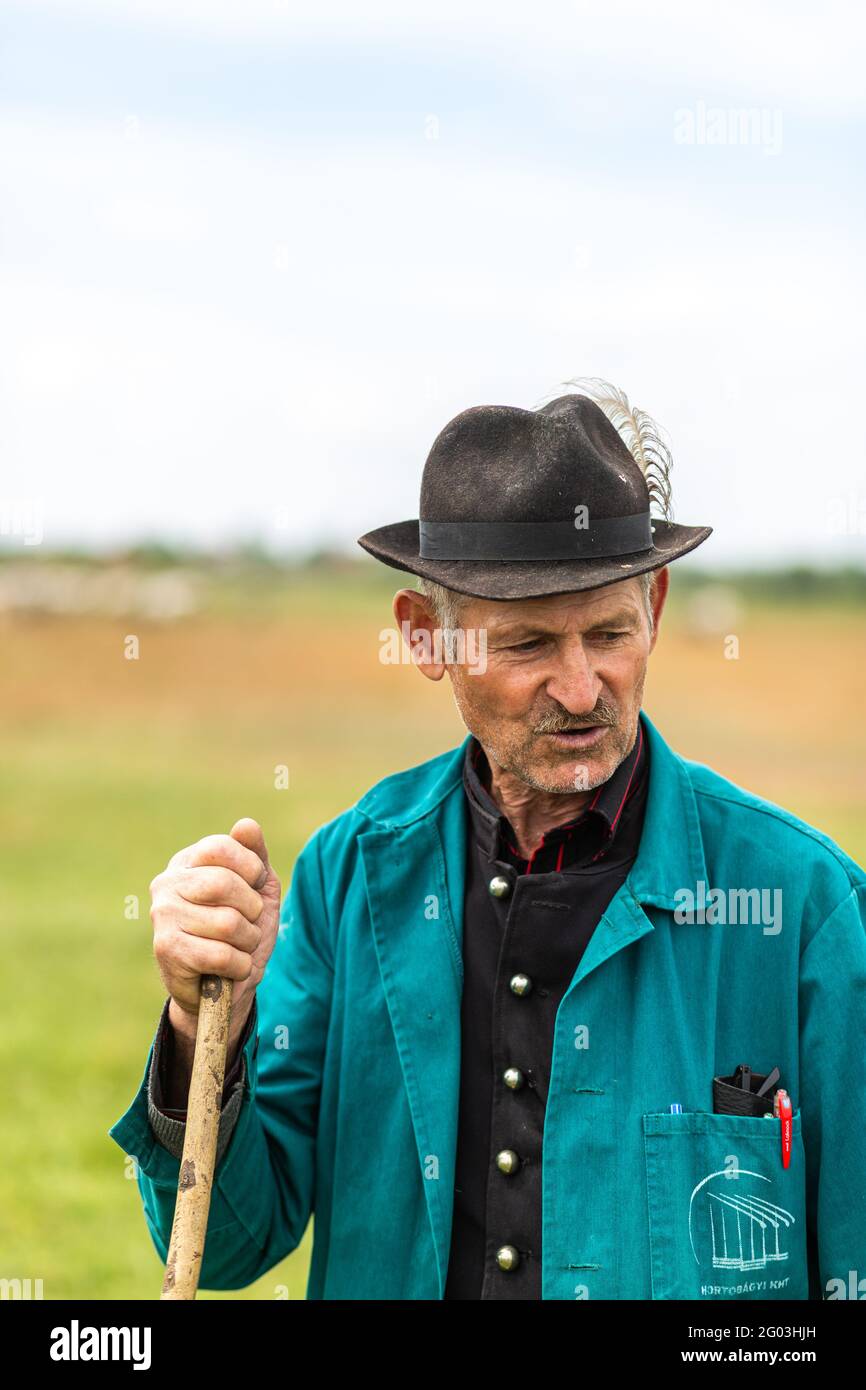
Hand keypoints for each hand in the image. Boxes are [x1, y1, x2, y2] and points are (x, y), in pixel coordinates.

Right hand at [150, 819, 281, 1040]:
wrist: (226, 986)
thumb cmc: (243, 931)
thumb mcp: (258, 889)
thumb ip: (255, 854)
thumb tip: (247, 824)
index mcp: (189, 861)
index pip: (221, 847)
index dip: (251, 869)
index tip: (254, 887)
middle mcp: (167, 883)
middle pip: (224, 883)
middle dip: (251, 909)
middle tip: (248, 923)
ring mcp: (163, 916)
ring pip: (228, 923)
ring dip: (248, 941)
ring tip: (237, 947)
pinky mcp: (166, 950)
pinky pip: (222, 955)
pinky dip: (240, 965)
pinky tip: (230, 968)